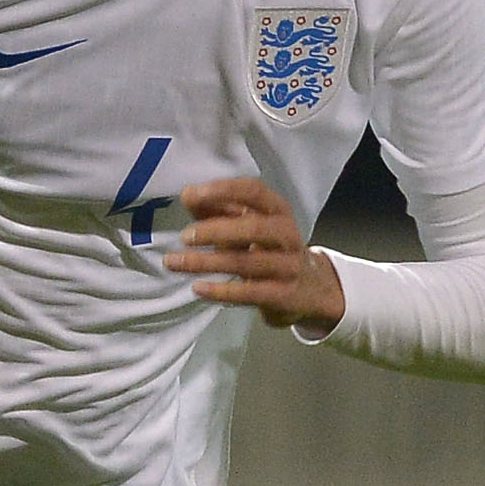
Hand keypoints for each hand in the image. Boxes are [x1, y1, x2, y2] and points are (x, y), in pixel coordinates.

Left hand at [164, 176, 345, 330]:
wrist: (310, 287)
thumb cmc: (268, 247)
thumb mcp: (247, 224)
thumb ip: (217, 208)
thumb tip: (188, 195)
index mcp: (278, 210)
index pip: (254, 191)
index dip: (224, 190)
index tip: (192, 195)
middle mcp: (287, 235)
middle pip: (254, 228)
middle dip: (216, 230)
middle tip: (185, 236)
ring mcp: (289, 266)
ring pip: (247, 263)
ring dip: (207, 262)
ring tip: (174, 262)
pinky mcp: (283, 294)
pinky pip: (250, 293)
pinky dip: (221, 291)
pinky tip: (197, 288)